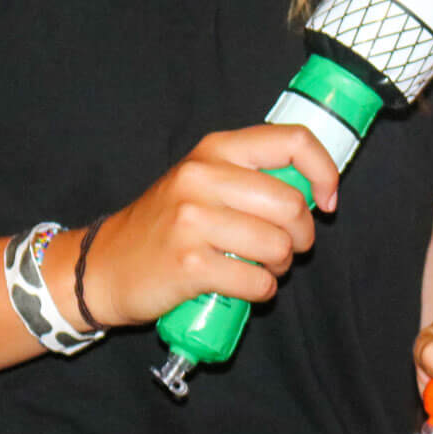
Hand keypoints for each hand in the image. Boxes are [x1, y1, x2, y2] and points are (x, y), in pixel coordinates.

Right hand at [75, 124, 340, 327]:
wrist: (105, 266)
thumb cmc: (166, 225)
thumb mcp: (202, 181)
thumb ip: (251, 176)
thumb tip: (314, 190)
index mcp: (215, 149)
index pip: (292, 142)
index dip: (324, 172)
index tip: (327, 201)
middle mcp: (202, 176)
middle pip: (291, 204)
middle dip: (302, 235)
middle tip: (288, 248)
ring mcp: (192, 220)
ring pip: (278, 245)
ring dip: (281, 266)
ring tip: (263, 268)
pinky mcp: (189, 264)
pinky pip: (256, 281)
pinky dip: (262, 291)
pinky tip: (247, 287)